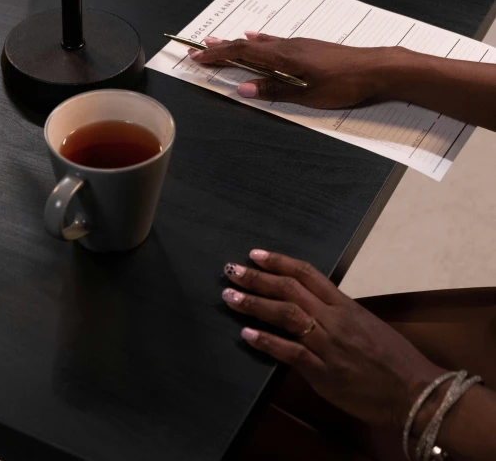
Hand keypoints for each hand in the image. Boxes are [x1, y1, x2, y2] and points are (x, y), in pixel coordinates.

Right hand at [190, 32, 398, 106]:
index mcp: (283, 57)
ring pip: (259, 42)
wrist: (375, 68)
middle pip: (245, 45)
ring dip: (236, 43)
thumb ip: (273, 90)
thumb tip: (243, 89)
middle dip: (220, 48)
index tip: (196, 57)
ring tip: (219, 41)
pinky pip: (274, 41)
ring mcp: (298, 44)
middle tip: (197, 48)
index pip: (241, 53)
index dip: (216, 55)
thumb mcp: (307, 94)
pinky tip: (257, 39)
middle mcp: (287, 46)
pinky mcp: (308, 47)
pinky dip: (257, 41)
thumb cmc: (344, 83)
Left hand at [222, 250, 443, 430]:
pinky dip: (267, 342)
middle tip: (232, 270)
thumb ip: (338, 314)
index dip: (279, 262)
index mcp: (345, 305)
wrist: (414, 392)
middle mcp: (334, 319)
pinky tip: (247, 335)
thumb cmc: (394, 359)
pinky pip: (290, 352)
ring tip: (230, 296)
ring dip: (255, 304)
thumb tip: (311, 307)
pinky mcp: (324, 372)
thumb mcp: (366, 324)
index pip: (307, 274)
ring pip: (286, 315)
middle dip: (258, 278)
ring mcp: (328, 345)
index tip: (256, 254)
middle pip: (290, 289)